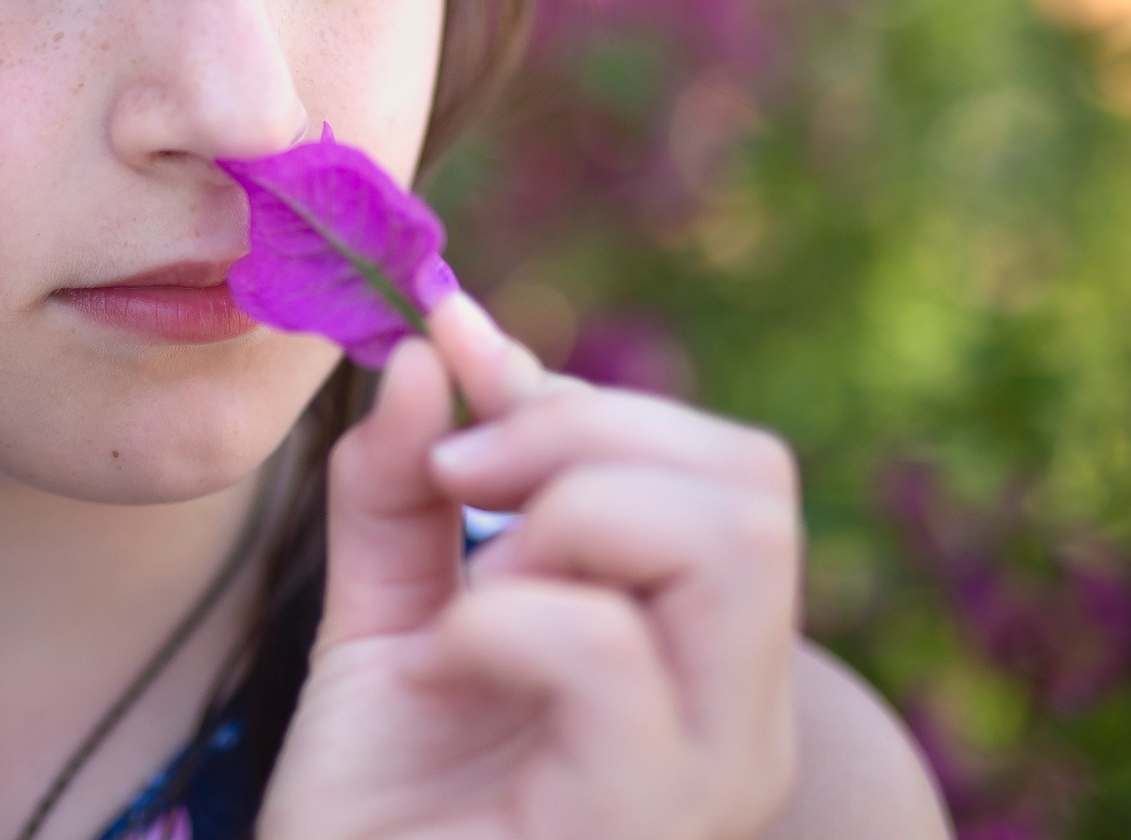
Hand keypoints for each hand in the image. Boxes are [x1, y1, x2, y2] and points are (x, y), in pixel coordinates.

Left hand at [256, 294, 801, 839]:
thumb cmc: (377, 815)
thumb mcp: (382, 616)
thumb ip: (404, 483)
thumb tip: (442, 338)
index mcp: (704, 664)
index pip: (728, 467)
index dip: (578, 396)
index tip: (456, 363)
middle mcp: (740, 722)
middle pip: (753, 484)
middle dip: (585, 439)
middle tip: (462, 487)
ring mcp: (707, 780)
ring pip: (721, 542)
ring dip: (567, 517)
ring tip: (474, 592)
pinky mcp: (640, 824)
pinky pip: (606, 649)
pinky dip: (504, 618)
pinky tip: (445, 669)